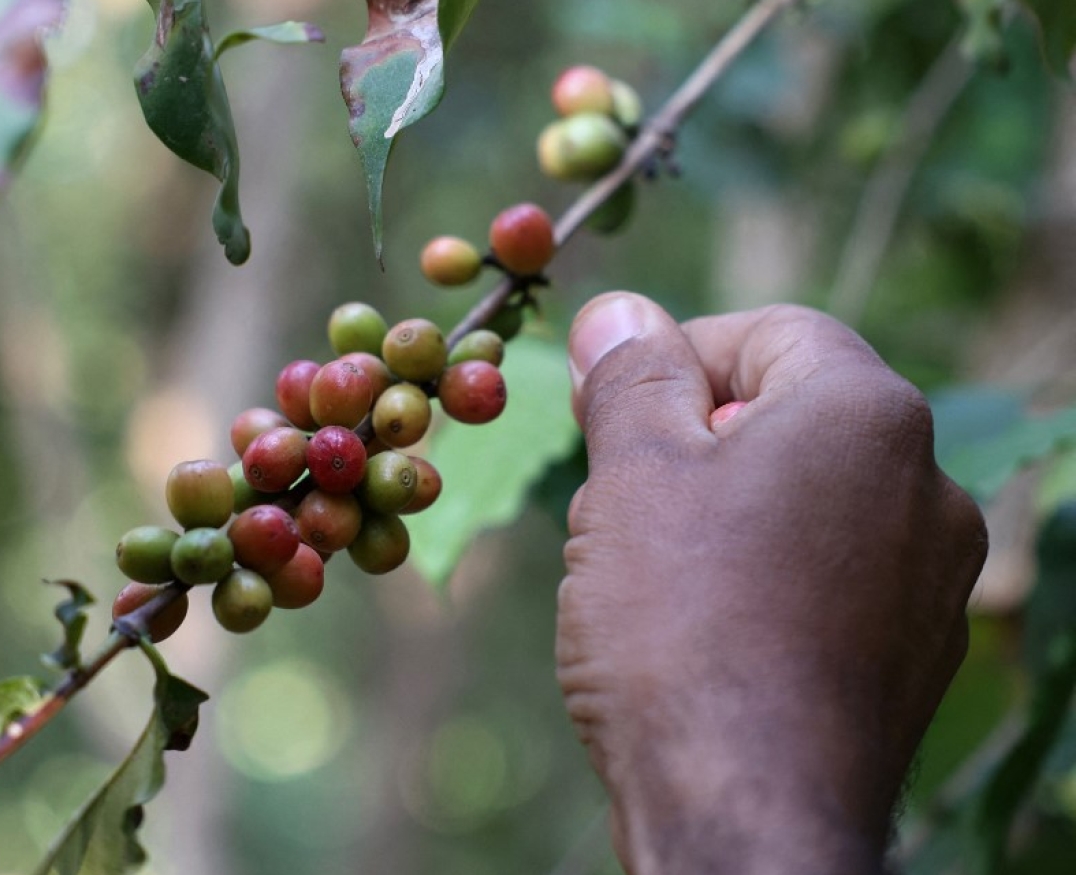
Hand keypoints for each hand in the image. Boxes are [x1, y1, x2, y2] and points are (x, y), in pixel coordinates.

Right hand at [557, 293, 986, 874]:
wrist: (746, 809)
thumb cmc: (681, 626)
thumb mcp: (633, 473)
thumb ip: (632, 377)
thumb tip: (619, 313)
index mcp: (868, 415)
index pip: (770, 332)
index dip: (677, 356)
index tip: (609, 410)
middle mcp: (926, 486)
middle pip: (790, 419)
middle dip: (694, 442)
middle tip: (618, 502)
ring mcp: (931, 578)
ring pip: (805, 502)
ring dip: (722, 513)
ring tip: (648, 579)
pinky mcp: (913, 654)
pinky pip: (829, 578)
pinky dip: (764, 580)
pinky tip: (701, 637)